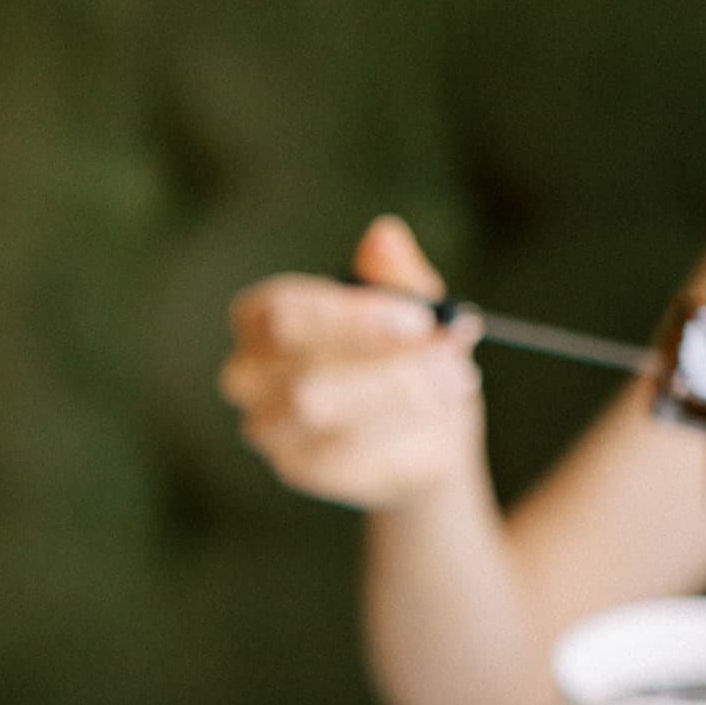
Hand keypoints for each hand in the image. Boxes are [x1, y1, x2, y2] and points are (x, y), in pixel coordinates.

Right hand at [221, 216, 484, 508]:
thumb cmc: (406, 357)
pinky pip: (344, 456)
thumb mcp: (414, 309)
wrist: (423, 431)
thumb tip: (383, 236)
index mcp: (264, 318)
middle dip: (381, 367)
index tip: (417, 316)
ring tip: (456, 380)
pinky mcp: (297, 467)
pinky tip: (435, 415)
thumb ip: (397, 277)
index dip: (346, 316)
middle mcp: (249, 375)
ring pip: (319, 417)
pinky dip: (399, 432)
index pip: (281, 313)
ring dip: (398, 397)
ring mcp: (268, 427)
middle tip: (448, 356)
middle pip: (297, 379)